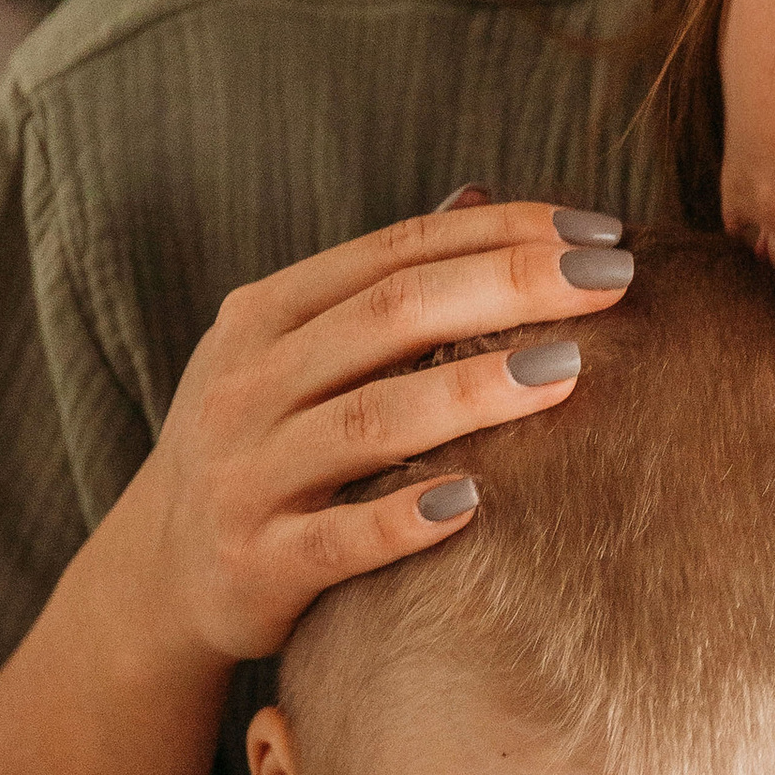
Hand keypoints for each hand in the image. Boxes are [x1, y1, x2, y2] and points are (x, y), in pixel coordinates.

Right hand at [106, 190, 632, 664]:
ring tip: (567, 371)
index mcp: (266, 315)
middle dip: (507, 288)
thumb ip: (380, 286)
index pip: (396, 253)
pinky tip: (477, 499)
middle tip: (611, 281)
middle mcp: (249, 384)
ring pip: (370, 421)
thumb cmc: (261, 448)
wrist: (163, 576)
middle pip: (390, 317)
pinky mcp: (258, 564)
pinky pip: (339, 539)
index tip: (598, 233)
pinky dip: (404, 519)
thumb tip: (480, 198)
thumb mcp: (293, 353)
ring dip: (473, 392)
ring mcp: (248, 475)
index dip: (500, 235)